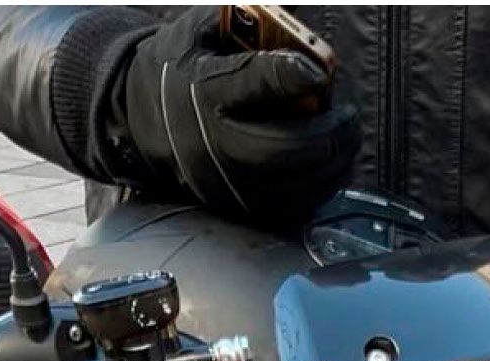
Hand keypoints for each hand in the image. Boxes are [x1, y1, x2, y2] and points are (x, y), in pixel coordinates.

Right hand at [119, 9, 360, 228]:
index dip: (291, 77)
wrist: (140, 120)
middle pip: (283, 147)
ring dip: (333, 161)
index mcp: (202, 89)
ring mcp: (222, 180)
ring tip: (346, 138)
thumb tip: (297, 35)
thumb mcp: (199, 31)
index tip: (318, 73)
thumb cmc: (180, 70)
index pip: (251, 84)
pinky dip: (321, 187)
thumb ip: (245, 24)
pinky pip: (290, 206)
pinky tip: (332, 166)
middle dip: (329, 133)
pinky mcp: (234, 205)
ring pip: (293, 183)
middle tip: (349, 117)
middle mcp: (210, 141)